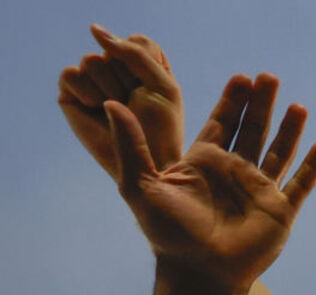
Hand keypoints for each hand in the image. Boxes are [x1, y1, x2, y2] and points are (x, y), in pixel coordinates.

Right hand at [60, 26, 185, 176]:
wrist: (146, 162)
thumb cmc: (160, 127)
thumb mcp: (161, 84)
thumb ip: (135, 52)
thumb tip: (93, 29)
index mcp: (143, 63)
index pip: (139, 41)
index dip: (147, 67)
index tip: (154, 91)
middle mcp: (116, 67)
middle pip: (114, 49)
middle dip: (128, 80)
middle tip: (134, 104)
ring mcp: (93, 79)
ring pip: (92, 60)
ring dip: (110, 89)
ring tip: (116, 109)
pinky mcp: (71, 93)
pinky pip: (71, 74)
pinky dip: (87, 93)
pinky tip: (97, 108)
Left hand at [112, 73, 315, 294]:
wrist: (198, 272)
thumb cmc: (166, 233)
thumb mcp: (140, 183)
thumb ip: (132, 144)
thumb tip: (113, 104)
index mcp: (204, 162)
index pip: (221, 122)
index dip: (231, 100)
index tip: (241, 77)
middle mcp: (234, 172)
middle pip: (252, 129)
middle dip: (261, 104)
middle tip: (268, 78)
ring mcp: (259, 190)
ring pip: (279, 151)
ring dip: (289, 129)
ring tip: (297, 106)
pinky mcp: (280, 211)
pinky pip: (300, 184)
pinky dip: (312, 167)